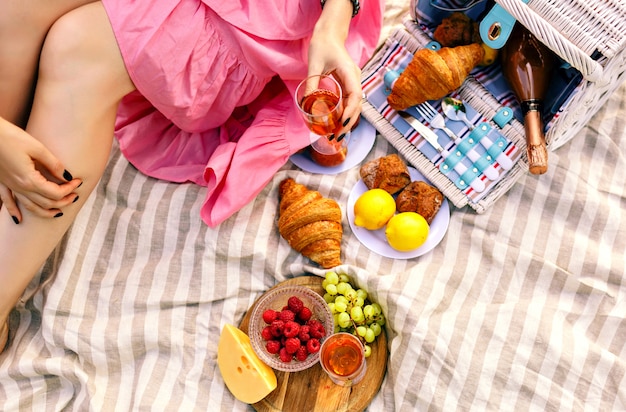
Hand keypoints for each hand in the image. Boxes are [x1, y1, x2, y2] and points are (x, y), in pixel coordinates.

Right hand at [0, 117, 81, 221]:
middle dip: (63, 201)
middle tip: (75, 196)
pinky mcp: (1, 182)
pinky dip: (14, 212)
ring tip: (59, 212)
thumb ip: (53, 164)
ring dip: (46, 211)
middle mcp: (19, 187)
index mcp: (30, 179)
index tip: (78, 181)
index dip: (70, 189)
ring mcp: (9, 186)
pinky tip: (18, 221)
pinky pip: (7, 202)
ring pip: (30, 207)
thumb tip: (67, 176)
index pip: (56, 193)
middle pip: (46, 203)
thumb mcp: (37, 147)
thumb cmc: (10, 137)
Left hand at [307, 18, 361, 135]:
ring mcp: (352, 82)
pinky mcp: (348, 84)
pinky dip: (344, 113)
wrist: (329, 34)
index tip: (343, 123)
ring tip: (337, 134)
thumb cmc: (322, 45)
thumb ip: (311, 83)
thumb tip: (306, 104)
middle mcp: (355, 79)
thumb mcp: (314, 64)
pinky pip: (349, 101)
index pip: (355, 96)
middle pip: (357, 105)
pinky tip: (337, 123)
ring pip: (354, 105)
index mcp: (350, 72)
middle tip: (338, 136)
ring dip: (347, 120)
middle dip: (349, 122)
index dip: (351, 111)